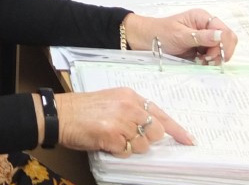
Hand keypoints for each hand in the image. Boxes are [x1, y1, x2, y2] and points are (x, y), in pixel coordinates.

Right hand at [55, 87, 193, 156]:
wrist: (60, 114)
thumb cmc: (82, 109)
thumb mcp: (110, 100)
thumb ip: (131, 110)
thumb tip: (149, 128)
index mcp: (130, 96)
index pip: (160, 113)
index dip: (177, 129)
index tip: (189, 140)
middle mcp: (129, 106)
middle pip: (155, 131)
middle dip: (145, 139)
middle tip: (127, 136)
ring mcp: (122, 121)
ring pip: (142, 145)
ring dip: (130, 146)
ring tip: (111, 137)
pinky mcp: (113, 136)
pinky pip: (127, 152)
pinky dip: (118, 151)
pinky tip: (105, 142)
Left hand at [123, 10, 237, 64]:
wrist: (145, 40)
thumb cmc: (160, 34)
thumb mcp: (179, 35)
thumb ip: (200, 37)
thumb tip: (221, 36)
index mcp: (203, 18)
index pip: (225, 32)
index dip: (223, 46)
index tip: (210, 56)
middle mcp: (206, 27)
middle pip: (227, 42)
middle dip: (220, 53)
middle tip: (206, 60)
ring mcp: (204, 38)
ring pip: (222, 50)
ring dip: (214, 58)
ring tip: (200, 61)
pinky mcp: (201, 48)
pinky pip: (213, 56)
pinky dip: (209, 61)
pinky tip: (198, 62)